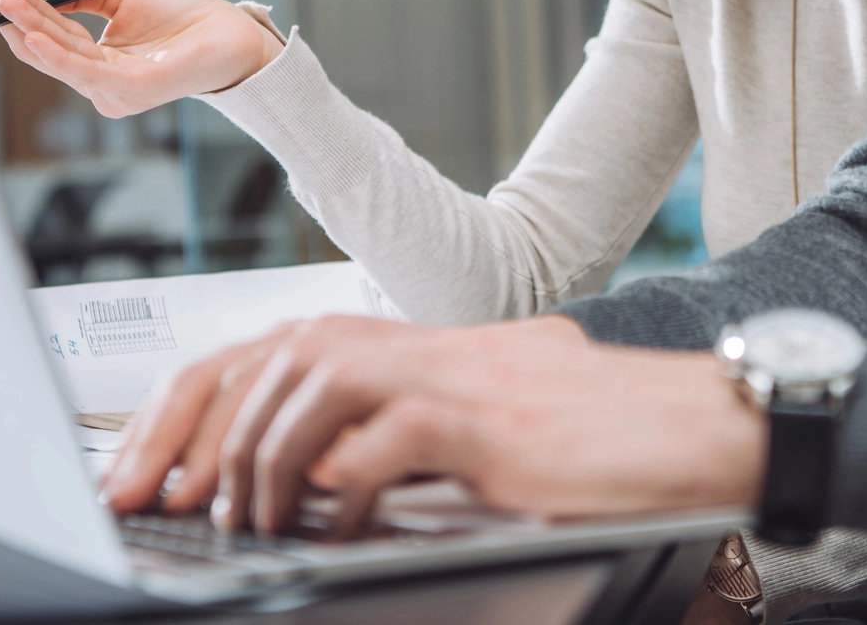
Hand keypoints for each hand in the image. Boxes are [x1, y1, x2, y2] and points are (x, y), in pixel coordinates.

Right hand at [0, 0, 282, 116]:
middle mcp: (104, 85)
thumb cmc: (185, 18)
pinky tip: (36, 38)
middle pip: (50, 51)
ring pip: (62, 60)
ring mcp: (118, 91)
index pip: (52, 41)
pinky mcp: (135, 88)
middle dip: (20, 19)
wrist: (232, 31)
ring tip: (7, 5)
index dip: (24, 15)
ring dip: (31, 30)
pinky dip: (58, 56)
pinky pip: (87, 72)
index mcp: (100, 67)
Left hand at [103, 313, 764, 536]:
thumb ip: (416, 441)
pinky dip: (346, 478)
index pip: (287, 348)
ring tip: (244, 514)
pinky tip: (335, 517)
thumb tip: (333, 481)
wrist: (715, 426)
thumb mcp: (497, 434)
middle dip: (196, 420)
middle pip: (281, 351)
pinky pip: (392, 433)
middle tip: (155, 490)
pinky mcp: (498, 418)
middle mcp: (437, 348)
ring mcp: (465, 376)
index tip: (152, 463)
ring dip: (260, 451)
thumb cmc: (617, 441)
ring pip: (318, 378)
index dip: (203, 400)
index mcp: (429, 350)